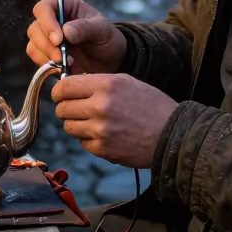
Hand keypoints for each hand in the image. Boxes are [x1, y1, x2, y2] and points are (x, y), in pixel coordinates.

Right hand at [26, 0, 125, 74]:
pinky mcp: (47, 54)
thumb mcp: (102, 30)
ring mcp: (48, 37)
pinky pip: (37, 58)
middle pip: (35, 28)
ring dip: (47, 56)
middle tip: (62, 57)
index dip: (47, 22)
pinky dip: (47, 65)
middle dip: (47, 45)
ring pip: (33, 44)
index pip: (44, 8)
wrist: (110, 60)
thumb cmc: (107, 38)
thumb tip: (65, 31)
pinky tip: (64, 67)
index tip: (58, 39)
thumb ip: (85, 28)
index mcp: (65, 6)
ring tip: (68, 62)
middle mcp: (53, 19)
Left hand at [51, 73, 176, 167]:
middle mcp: (100, 106)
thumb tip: (71, 85)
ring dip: (76, 124)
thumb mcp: (125, 81)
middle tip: (76, 108)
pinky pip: (82, 143)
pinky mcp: (103, 150)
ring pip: (69, 127)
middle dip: (66, 108)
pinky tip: (104, 134)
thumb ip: (97, 82)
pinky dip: (89, 139)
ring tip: (91, 121)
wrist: (171, 134)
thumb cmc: (151, 105)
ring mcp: (100, 130)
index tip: (61, 94)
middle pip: (62, 108)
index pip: (64, 87)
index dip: (59, 91)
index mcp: (105, 85)